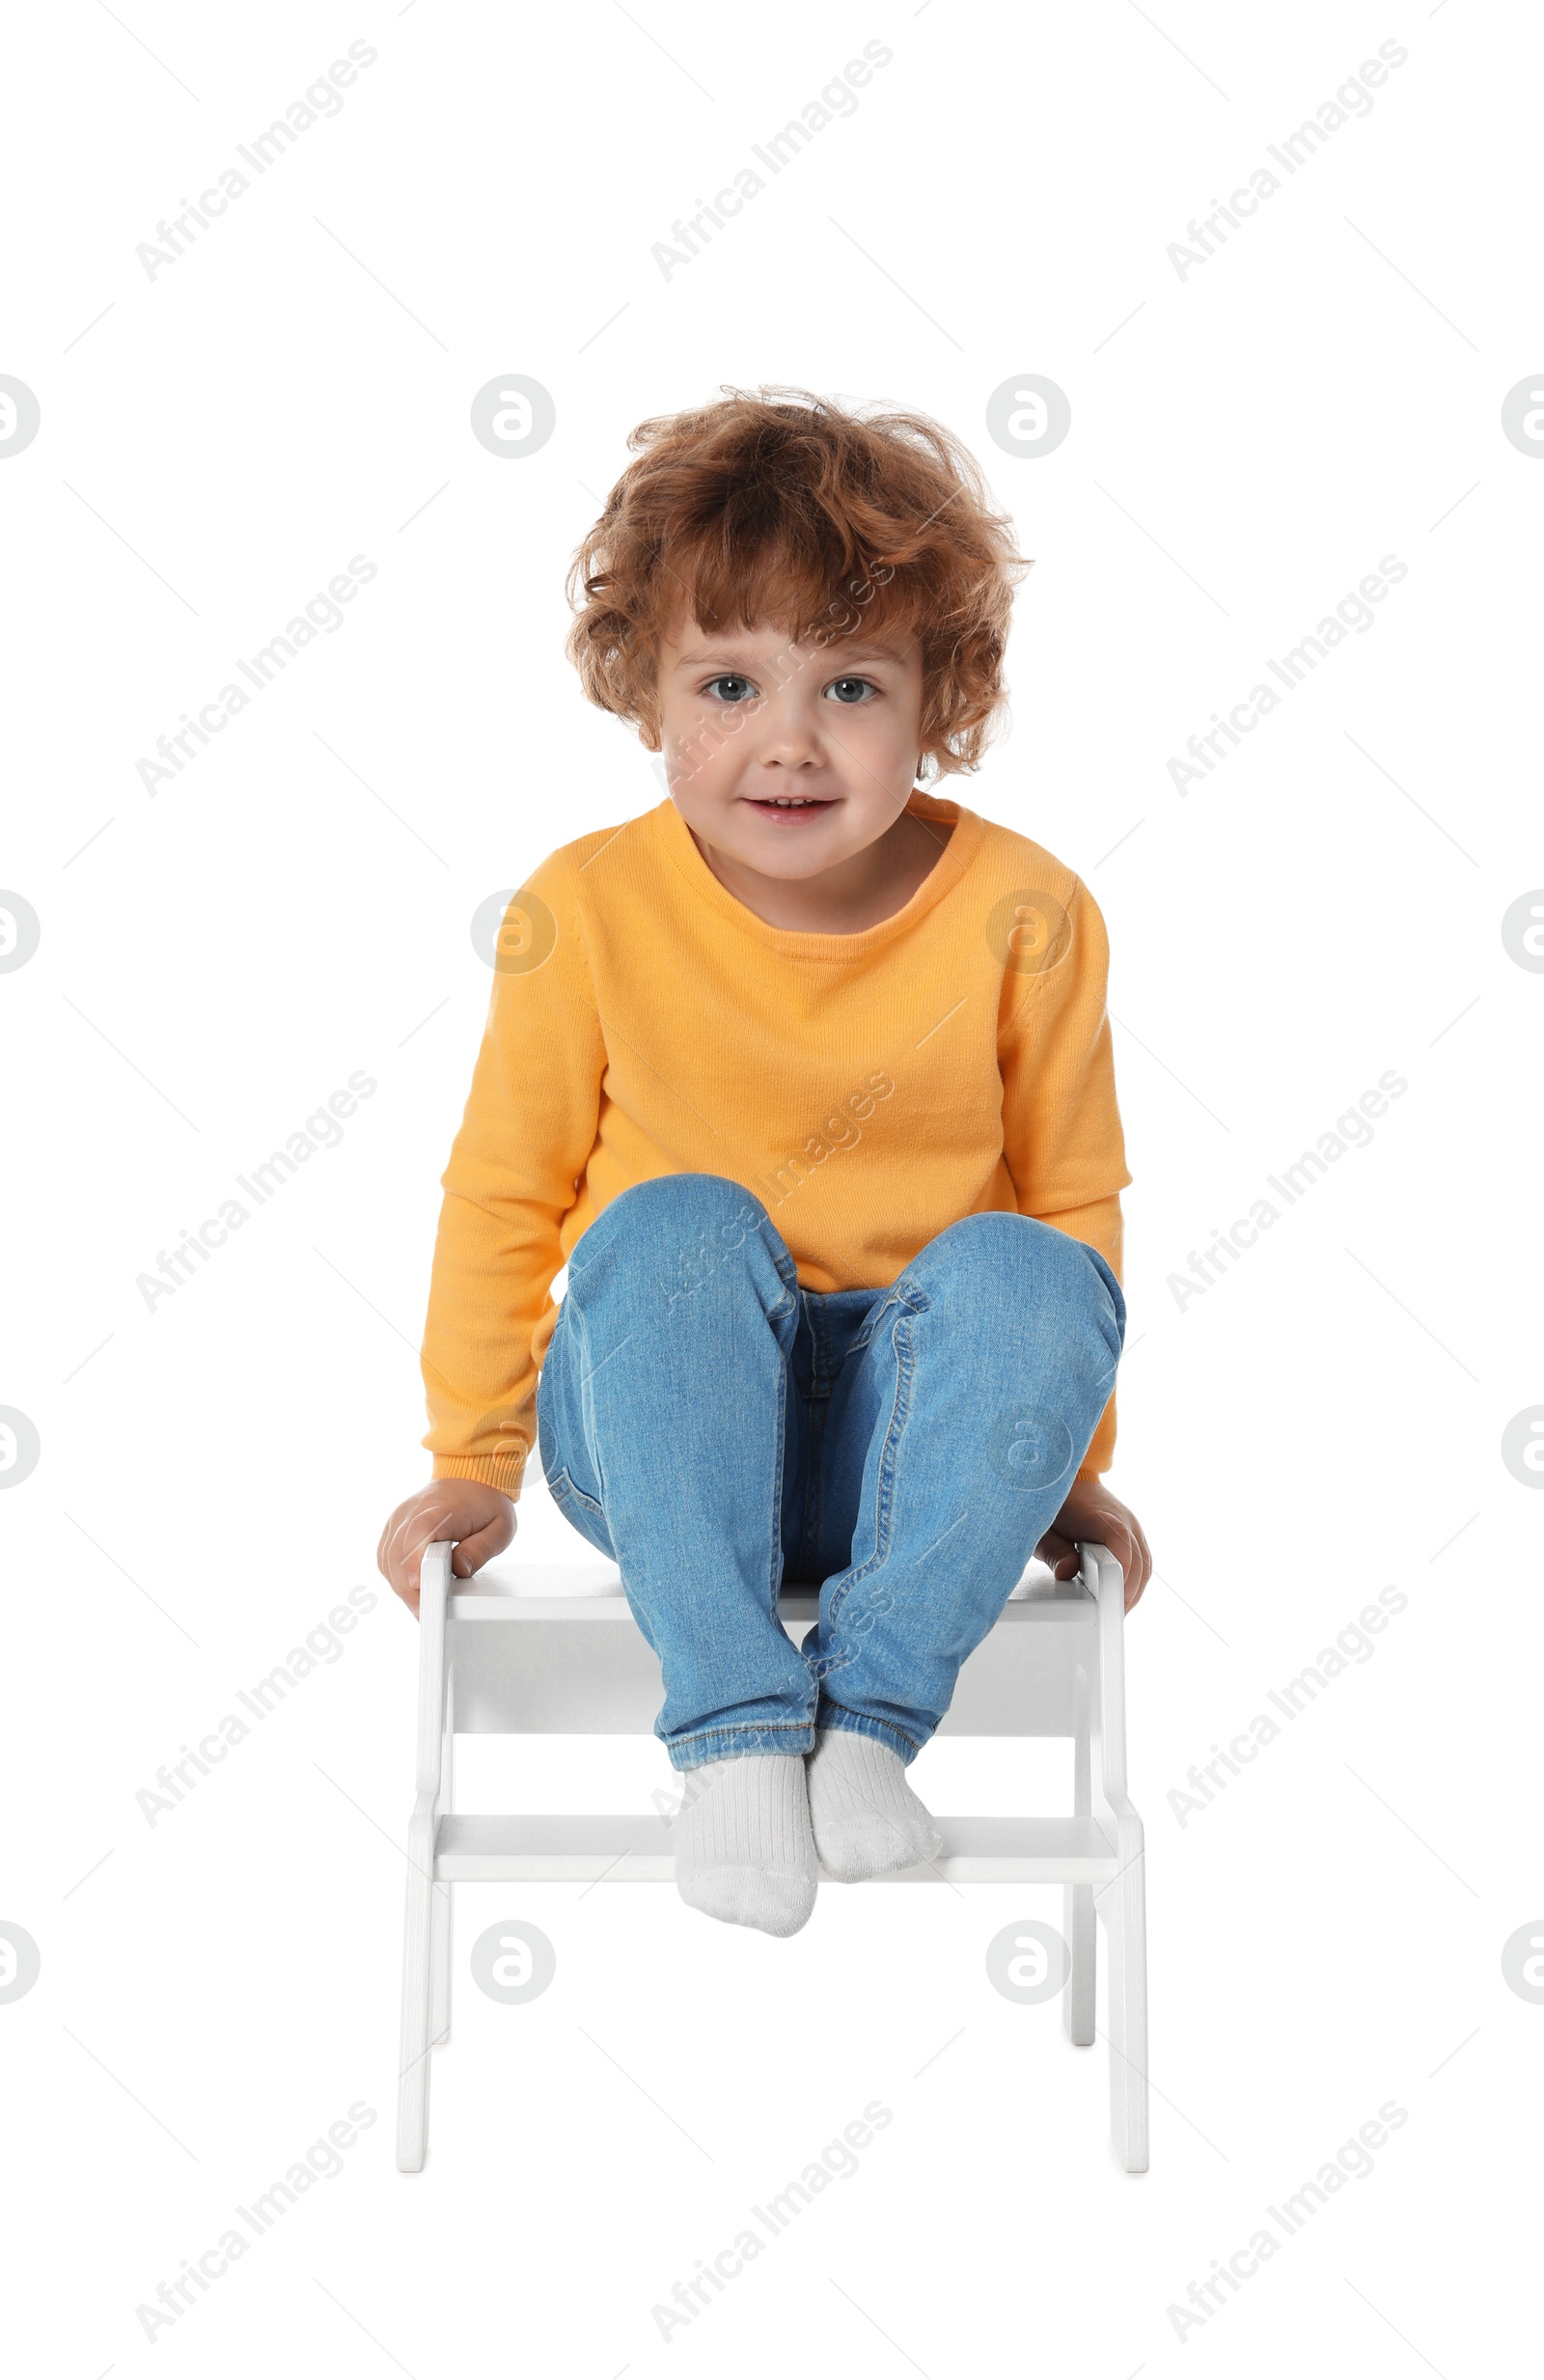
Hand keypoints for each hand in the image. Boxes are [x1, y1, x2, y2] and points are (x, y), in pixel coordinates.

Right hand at [377, 1480, 515, 1616]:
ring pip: (387, 1558)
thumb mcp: (500, 1527)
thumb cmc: (485, 1504)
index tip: (420, 1587)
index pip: (419, 1533)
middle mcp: (413, 1511)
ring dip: (400, 1586)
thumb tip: (459, 1568)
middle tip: (425, 1613)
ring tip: (420, 1605)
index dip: (415, 1562)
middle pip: (398, 1553)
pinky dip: (394, 1576)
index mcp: (441, 1508)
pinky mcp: (394, 1527)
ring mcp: (399, 1518)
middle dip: (409, 1588)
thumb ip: (481, 1549)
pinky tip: (411, 1590)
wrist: (470, 1477)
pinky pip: (385, 1556)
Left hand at [1035, 1478, 1150, 1612]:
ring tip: (1116, 1613)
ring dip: (1133, 1591)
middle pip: (1138, 1565)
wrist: (1065, 1476)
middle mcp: (1123, 1520)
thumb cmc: (1053, 1503)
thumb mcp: (1041, 1529)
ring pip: (1144, 1565)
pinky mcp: (1132, 1531)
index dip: (1118, 1582)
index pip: (1122, 1552)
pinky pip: (1142, 1560)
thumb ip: (1054, 1551)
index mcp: (1102, 1517)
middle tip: (1110, 1620)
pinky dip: (1135, 1580)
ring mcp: (1131, 1525)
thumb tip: (1067, 1572)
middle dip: (1126, 1595)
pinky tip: (1122, 1596)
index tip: (1109, 1606)